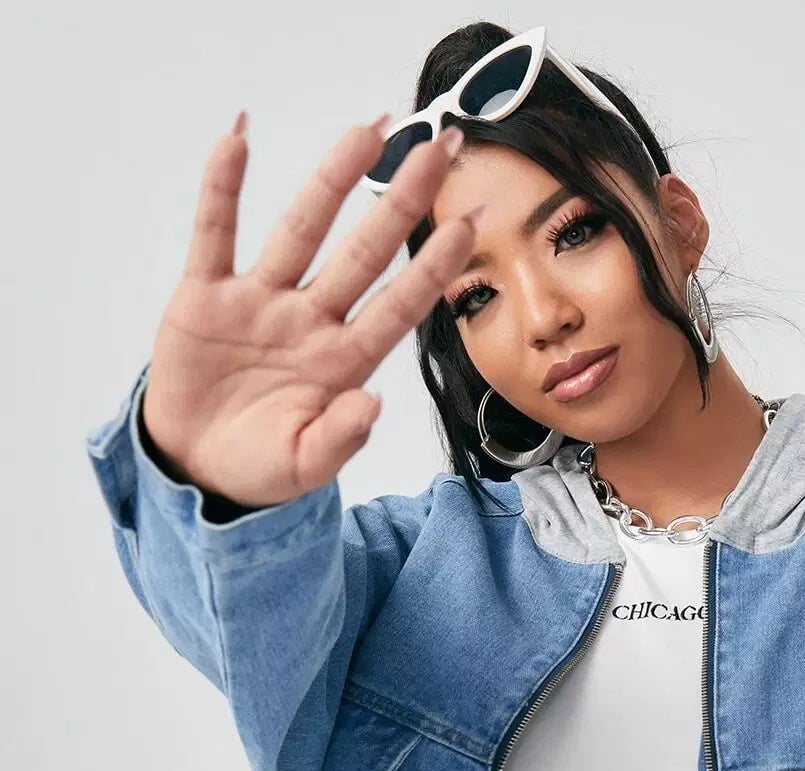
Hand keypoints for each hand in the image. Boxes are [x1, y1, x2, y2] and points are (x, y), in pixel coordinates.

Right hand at [141, 111, 480, 507]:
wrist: (195, 468)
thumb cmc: (259, 466)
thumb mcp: (303, 465)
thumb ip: (340, 438)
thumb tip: (373, 402)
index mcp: (343, 362)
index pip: (399, 305)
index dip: (433, 266)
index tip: (469, 223)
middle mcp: (310, 321)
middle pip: (363, 252)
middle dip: (402, 201)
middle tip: (440, 147)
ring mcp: (259, 303)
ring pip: (301, 229)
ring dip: (333, 179)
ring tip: (369, 130)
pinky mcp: (205, 297)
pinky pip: (215, 233)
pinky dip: (222, 188)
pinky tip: (239, 138)